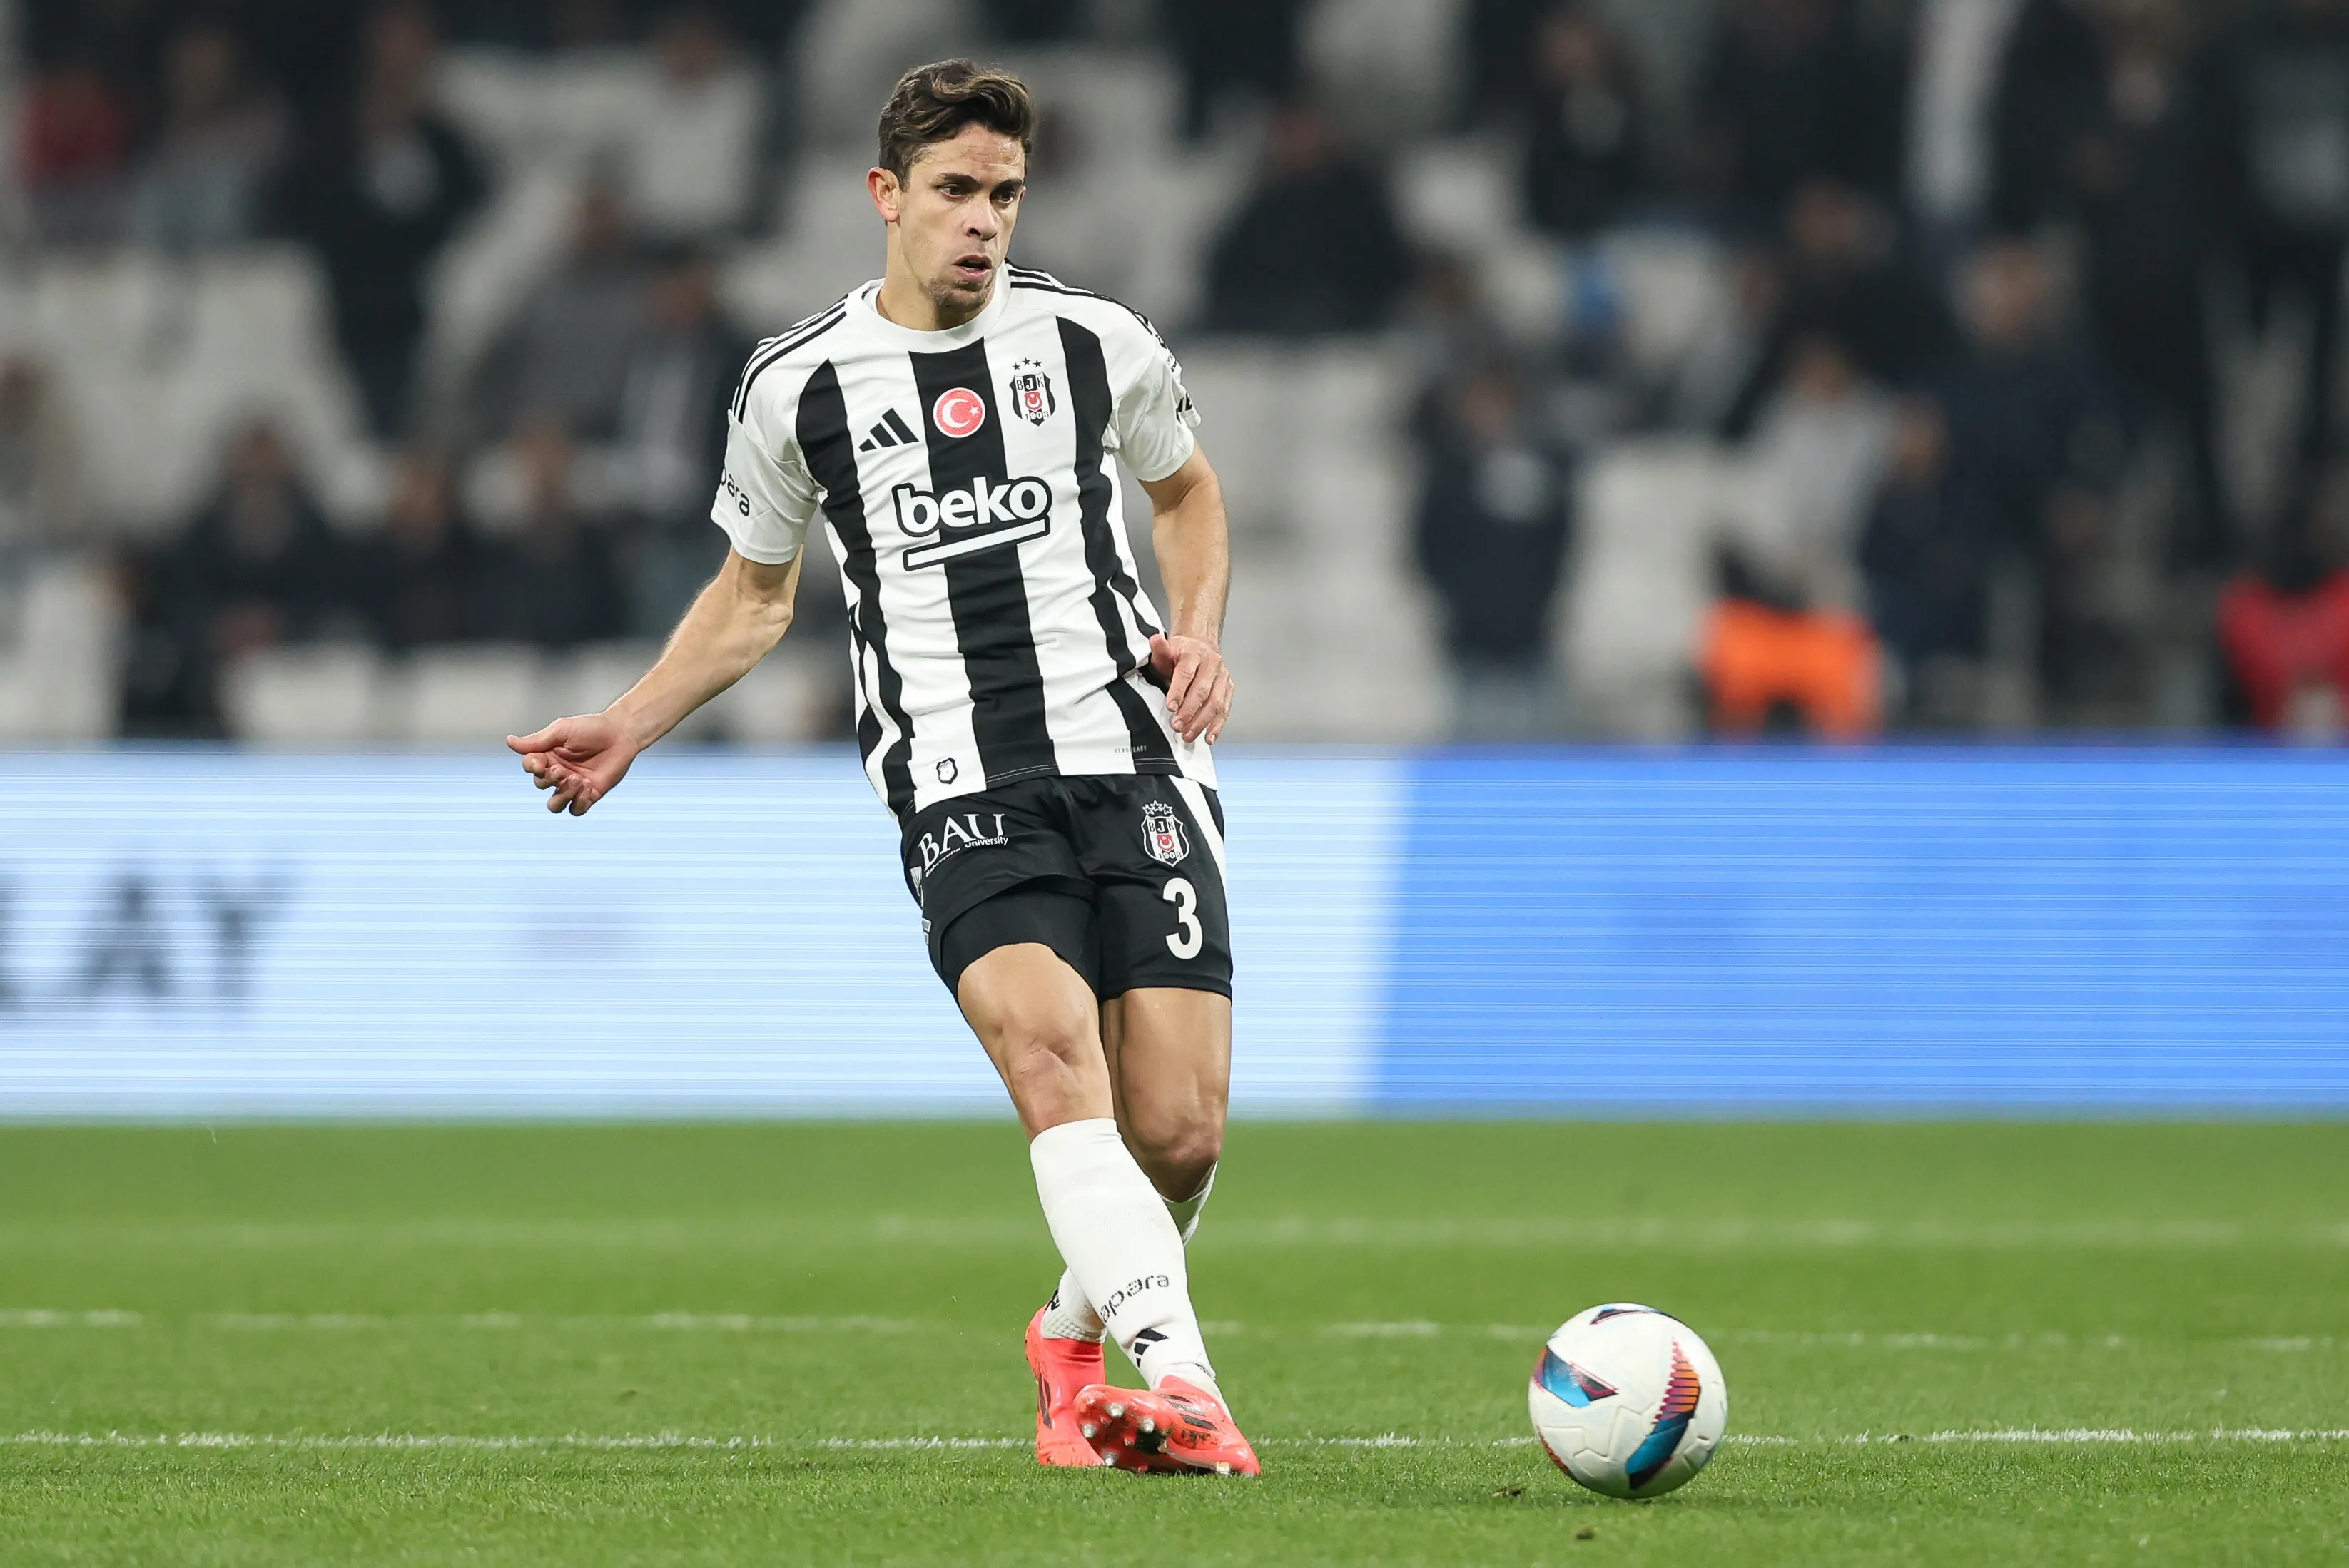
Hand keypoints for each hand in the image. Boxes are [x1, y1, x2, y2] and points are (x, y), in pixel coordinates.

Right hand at [506, 713, 641, 816]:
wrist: (620, 734)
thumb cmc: (591, 728)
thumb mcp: (561, 730)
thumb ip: (537, 740)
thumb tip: (509, 741)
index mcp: (547, 755)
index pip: (530, 767)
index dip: (533, 768)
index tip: (541, 761)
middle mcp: (558, 772)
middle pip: (540, 785)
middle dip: (549, 779)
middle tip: (563, 769)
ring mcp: (573, 785)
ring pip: (555, 805)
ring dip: (561, 797)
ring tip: (576, 781)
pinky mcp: (590, 795)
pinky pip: (576, 809)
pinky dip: (578, 802)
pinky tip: (588, 787)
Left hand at [1148, 633, 1231, 744]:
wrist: (1200, 647)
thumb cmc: (1181, 653)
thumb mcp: (1167, 650)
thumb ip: (1160, 651)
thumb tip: (1155, 641)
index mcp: (1194, 653)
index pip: (1186, 673)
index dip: (1179, 691)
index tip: (1171, 707)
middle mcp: (1212, 663)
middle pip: (1202, 690)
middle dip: (1189, 711)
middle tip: (1177, 725)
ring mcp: (1222, 677)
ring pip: (1215, 702)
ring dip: (1202, 722)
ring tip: (1188, 734)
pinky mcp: (1228, 688)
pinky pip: (1225, 709)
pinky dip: (1217, 725)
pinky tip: (1209, 736)